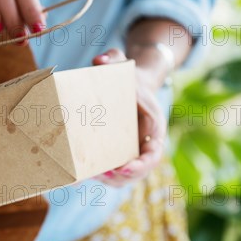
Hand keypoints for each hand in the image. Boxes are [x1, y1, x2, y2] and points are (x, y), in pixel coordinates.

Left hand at [93, 49, 166, 186]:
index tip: (125, 167)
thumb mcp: (123, 64)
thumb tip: (99, 61)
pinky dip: (104, 177)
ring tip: (92, 177)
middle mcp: (147, 143)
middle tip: (103, 175)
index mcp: (154, 125)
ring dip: (112, 180)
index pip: (154, 152)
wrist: (133, 86)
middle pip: (141, 170)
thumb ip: (113, 59)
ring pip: (128, 176)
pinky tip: (86, 176)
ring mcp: (136, 151)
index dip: (142, 164)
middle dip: (123, 177)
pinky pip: (117, 172)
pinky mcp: (123, 155)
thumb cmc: (129, 77)